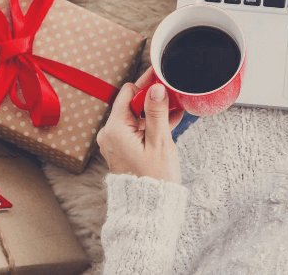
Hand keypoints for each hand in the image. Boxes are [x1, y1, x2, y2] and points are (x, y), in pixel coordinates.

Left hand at [96, 67, 184, 183]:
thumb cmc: (154, 178)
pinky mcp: (124, 148)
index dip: (146, 84)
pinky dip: (151, 124)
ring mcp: (116, 142)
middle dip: (153, 97)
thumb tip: (156, 87)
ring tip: (176, 106)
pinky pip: (137, 128)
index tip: (162, 77)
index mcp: (115, 129)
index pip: (128, 93)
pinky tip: (171, 120)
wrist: (149, 209)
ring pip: (136, 116)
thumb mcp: (160, 141)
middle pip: (132, 103)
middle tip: (173, 91)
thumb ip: (156, 112)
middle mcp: (110, 134)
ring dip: (155, 110)